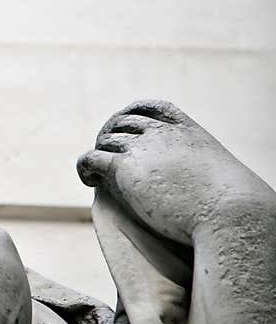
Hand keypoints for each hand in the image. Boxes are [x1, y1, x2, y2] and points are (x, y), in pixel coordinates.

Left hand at [77, 99, 274, 244]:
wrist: (231, 215)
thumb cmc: (237, 208)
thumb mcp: (226, 182)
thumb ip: (210, 177)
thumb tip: (214, 191)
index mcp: (189, 131)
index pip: (155, 108)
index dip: (136, 113)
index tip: (126, 122)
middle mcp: (162, 133)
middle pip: (125, 121)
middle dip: (112, 133)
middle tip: (106, 153)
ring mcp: (141, 148)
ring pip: (106, 140)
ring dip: (99, 152)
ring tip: (96, 172)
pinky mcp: (123, 168)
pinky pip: (92, 158)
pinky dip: (85, 167)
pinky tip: (89, 180)